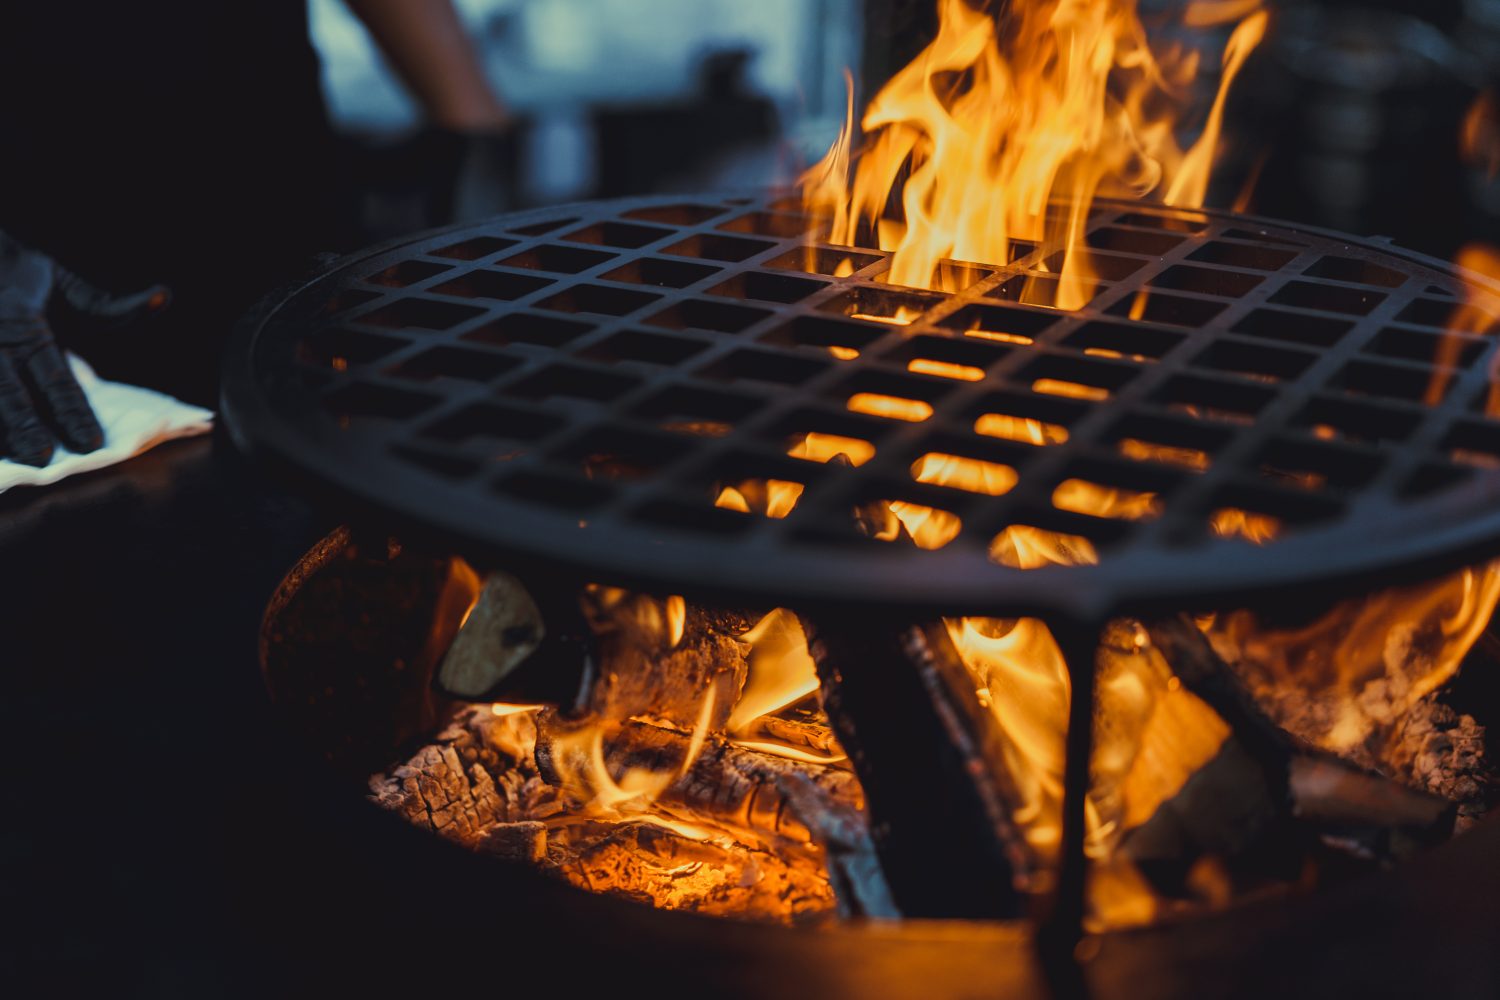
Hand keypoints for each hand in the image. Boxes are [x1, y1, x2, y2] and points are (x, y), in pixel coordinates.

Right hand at [0, 230, 167, 465]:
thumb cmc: (20, 274)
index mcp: (25, 323)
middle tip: (42, 458)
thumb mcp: (61, 282)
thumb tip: (162, 297)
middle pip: (11, 391)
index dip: (73, 411)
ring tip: (9, 457)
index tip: (90, 442)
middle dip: (26, 425)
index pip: (56, 377)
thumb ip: (105, 305)